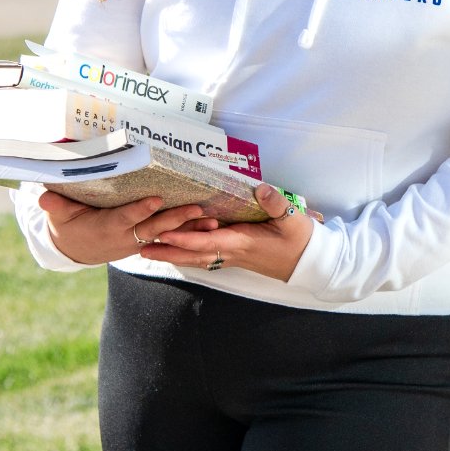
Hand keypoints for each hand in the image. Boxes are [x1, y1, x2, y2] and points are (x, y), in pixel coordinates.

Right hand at [38, 191, 217, 264]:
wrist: (77, 250)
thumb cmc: (69, 225)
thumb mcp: (60, 216)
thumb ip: (56, 205)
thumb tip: (42, 195)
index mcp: (107, 227)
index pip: (126, 218)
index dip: (140, 210)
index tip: (156, 199)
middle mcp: (127, 238)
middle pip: (154, 229)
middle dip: (176, 220)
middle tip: (196, 209)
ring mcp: (139, 242)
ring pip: (168, 236)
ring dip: (191, 230)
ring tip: (214, 223)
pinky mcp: (148, 242)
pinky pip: (172, 239)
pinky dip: (190, 234)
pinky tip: (211, 227)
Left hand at [138, 184, 314, 281]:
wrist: (310, 263)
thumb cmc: (300, 240)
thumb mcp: (293, 219)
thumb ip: (276, 204)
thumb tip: (259, 188)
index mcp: (243, 242)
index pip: (208, 242)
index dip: (185, 238)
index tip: (164, 233)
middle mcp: (233, 251)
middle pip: (194, 255)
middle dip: (167, 252)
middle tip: (140, 248)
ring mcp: (233, 256)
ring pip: (197, 257)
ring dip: (173, 254)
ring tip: (148, 249)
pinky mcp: (236, 255)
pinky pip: (205, 256)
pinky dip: (187, 253)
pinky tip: (177, 250)